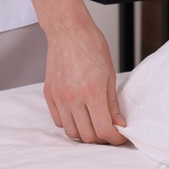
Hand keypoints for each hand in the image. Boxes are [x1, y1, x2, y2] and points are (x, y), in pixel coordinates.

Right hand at [40, 10, 127, 144]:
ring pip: (71, 132)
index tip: (119, 136)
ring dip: (84, 133)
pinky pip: (58, 121)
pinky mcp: (49, 94)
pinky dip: (70, 123)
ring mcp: (59, 97)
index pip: (103, 130)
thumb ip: (112, 103)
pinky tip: (79, 115)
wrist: (68, 31)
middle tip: (109, 130)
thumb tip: (118, 123)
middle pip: (87, 135)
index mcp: (92, 92)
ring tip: (93, 124)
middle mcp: (73, 98)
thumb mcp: (110, 74)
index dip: (114, 138)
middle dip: (101, 138)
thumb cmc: (91, 46)